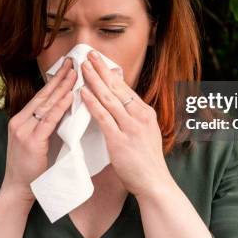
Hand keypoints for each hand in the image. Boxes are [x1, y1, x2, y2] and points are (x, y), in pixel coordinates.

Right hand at [0, 57, 76, 201]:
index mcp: (21, 119)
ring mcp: (24, 130)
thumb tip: (66, 110)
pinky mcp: (31, 140)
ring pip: (47, 104)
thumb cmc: (31, 168)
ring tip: (75, 73)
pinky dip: (60, 106)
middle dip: (59, 77)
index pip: (41, 95)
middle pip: (44, 94)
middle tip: (73, 62)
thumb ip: (46, 126)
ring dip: (62, 87)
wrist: (18, 189)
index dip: (54, 80)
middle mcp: (20, 121)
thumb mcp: (37, 141)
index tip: (67, 67)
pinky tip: (70, 95)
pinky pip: (49, 120)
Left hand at [80, 50, 175, 198]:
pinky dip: (92, 103)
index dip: (110, 74)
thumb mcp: (146, 133)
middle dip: (101, 69)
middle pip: (117, 88)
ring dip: (94, 81)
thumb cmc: (147, 161)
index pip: (125, 88)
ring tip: (83, 67)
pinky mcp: (119, 141)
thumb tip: (120, 105)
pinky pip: (103, 117)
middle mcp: (140, 116)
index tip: (99, 62)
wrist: (154, 183)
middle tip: (89, 54)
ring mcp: (130, 128)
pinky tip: (83, 92)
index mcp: (146, 113)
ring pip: (109, 99)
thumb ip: (133, 119)